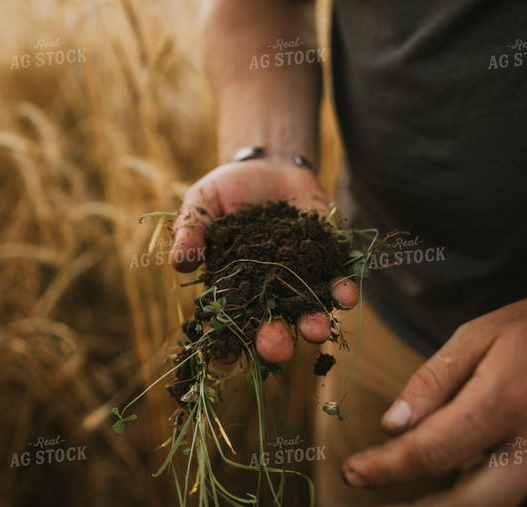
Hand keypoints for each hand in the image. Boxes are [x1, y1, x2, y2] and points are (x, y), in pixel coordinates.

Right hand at [171, 159, 358, 363]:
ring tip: (316, 333)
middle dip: (273, 340)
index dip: (223, 340)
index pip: (224, 319)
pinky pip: (338, 279)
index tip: (224, 356)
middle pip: (269, 323)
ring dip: (313, 323)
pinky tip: (347, 296)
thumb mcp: (202, 203)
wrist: (270, 165)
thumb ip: (191, 230)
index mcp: (231, 284)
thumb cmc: (228, 190)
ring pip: (307, 309)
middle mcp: (266, 290)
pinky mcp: (326, 259)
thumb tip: (179, 263)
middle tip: (276, 352)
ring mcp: (298, 277)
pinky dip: (344, 290)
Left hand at [342, 274, 526, 505]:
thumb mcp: (477, 337)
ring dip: (459, 504)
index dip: (385, 469)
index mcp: (506, 401)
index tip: (353, 473)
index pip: (431, 452)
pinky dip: (498, 493)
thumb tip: (393, 426)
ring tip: (424, 490)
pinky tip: (478, 474)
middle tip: (377, 505)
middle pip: (468, 504)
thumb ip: (432, 383)